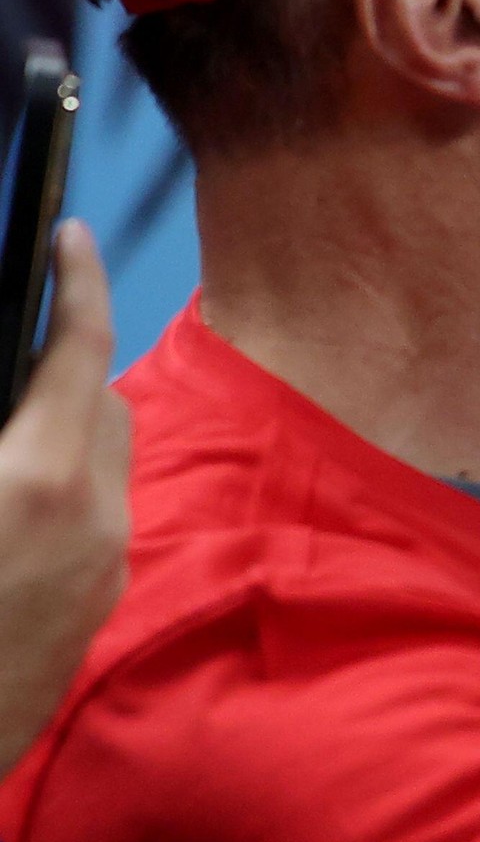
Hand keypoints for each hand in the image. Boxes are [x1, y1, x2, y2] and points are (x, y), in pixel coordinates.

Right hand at [0, 226, 129, 775]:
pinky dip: (64, 484)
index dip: (76, 281)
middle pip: (105, 401)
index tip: (69, 235)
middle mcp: (94, 519)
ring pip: (108, 458)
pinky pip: (99, 514)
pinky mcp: (100, 606)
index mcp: (36, 481)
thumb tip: (18, 397)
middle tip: (13, 350)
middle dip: (65, 365)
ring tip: (4, 429)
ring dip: (64, 427)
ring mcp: (105, 566)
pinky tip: (5, 502)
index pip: (79, 350)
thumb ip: (2, 431)